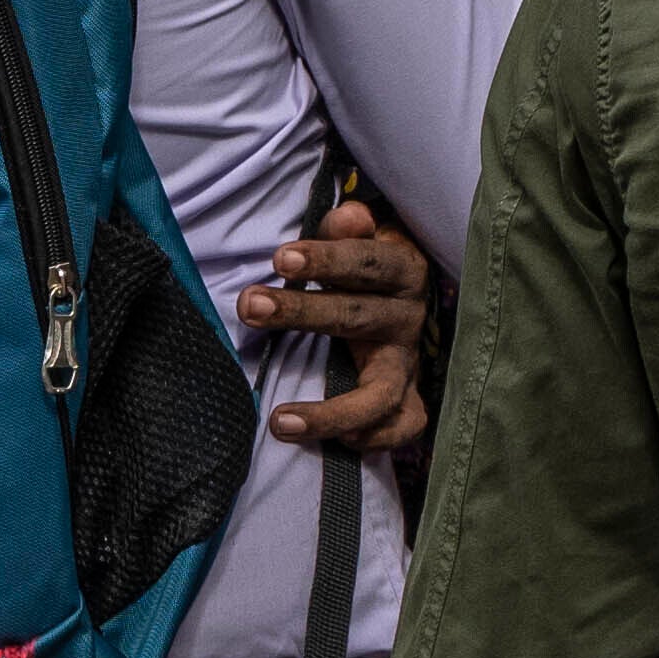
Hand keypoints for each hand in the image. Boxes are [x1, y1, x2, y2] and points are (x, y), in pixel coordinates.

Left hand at [260, 186, 437, 456]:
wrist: (404, 304)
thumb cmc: (366, 271)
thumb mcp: (361, 241)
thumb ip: (348, 229)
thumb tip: (347, 215)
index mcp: (402, 271)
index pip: (367, 262)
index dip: (327, 259)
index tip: (280, 258)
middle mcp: (408, 318)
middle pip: (356, 317)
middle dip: (300, 311)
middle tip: (249, 305)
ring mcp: (409, 363)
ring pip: (380, 394)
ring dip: (331, 413)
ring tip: (279, 420)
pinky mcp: (409, 398)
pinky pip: (404, 426)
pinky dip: (375, 438)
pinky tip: (339, 441)